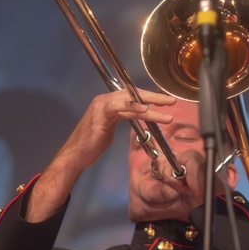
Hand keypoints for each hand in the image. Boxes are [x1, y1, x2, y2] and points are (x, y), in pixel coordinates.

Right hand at [26, 89, 176, 221]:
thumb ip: (122, 118)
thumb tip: (137, 116)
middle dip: (154, 97)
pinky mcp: (100, 114)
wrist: (76, 155)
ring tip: (167, 110)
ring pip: (130, 101)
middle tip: (172, 101)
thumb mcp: (111, 128)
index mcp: (109, 102)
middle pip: (134, 94)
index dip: (150, 97)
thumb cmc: (92, 144)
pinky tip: (145, 110)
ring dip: (150, 106)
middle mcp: (105, 100)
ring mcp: (102, 106)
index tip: (166, 101)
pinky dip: (133, 107)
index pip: (133, 96)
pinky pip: (119, 108)